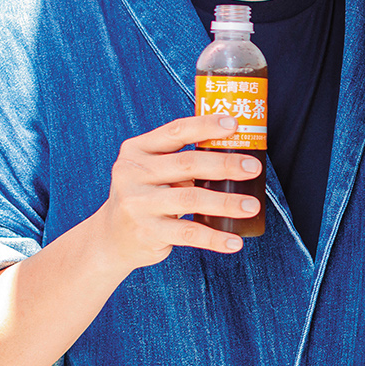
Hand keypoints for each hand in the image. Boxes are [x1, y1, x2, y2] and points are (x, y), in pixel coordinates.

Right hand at [91, 114, 260, 270]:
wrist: (110, 238)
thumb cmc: (145, 196)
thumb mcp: (150, 170)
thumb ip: (180, 159)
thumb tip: (235, 152)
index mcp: (137, 150)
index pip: (176, 131)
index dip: (206, 126)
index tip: (234, 124)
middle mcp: (133, 173)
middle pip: (188, 164)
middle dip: (225, 165)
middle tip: (253, 167)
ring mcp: (138, 204)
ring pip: (191, 199)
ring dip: (227, 203)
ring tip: (252, 205)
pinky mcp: (147, 232)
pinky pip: (189, 233)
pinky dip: (215, 238)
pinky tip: (235, 241)